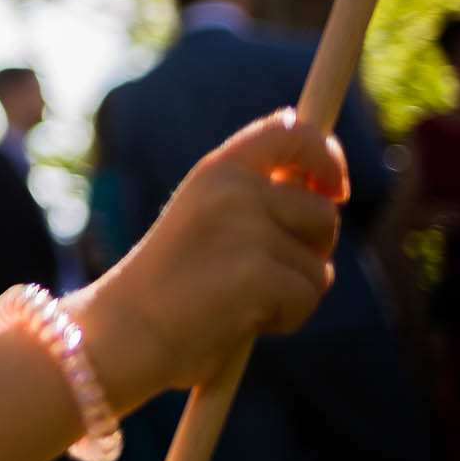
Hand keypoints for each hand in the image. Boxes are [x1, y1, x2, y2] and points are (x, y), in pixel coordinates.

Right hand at [72, 109, 345, 407]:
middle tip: (262, 274)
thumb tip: (327, 194)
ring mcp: (247, 230)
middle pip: (323, 212)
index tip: (334, 189)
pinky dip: (284, 319)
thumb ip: (254, 198)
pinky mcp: (260, 275)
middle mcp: (234, 190)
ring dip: (294, 291)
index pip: (291, 131)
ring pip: (320, 265)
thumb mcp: (205, 219)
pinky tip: (238, 321)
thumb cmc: (168, 283)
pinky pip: (306, 298)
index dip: (326, 156)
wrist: (126, 329)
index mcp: (216, 170)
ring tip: (240, 301)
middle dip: (312, 249)